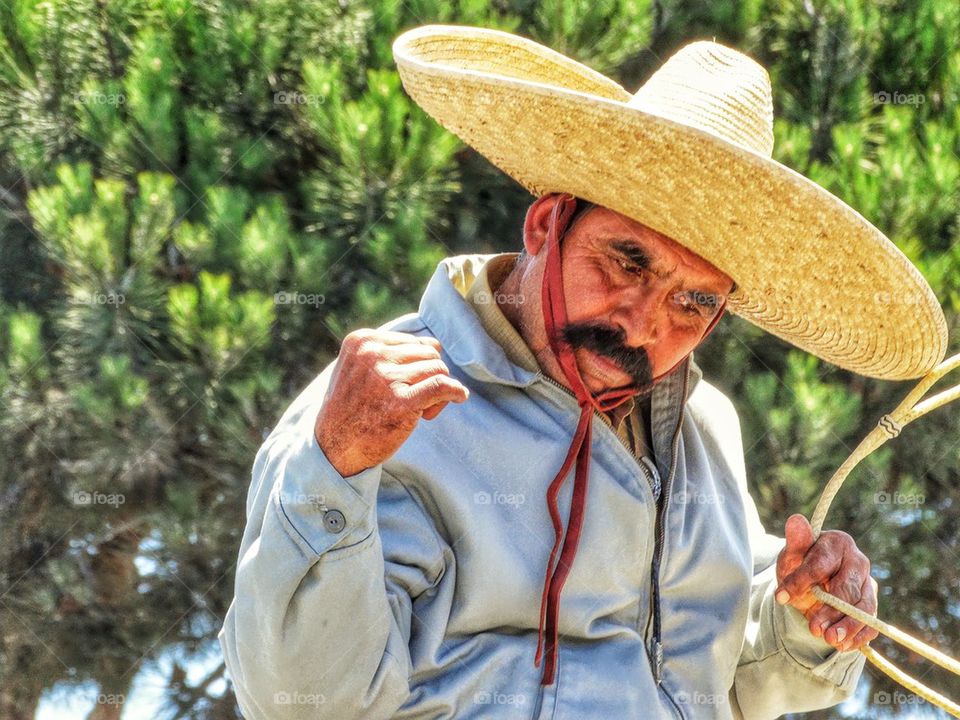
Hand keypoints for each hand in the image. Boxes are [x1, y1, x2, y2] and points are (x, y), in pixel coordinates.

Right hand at [315, 329, 469, 476]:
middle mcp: (372, 354)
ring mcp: (386, 377)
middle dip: (429, 376)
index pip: (413, 342)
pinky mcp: (401, 401)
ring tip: (421, 411)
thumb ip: (390, 352)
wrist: (335, 447)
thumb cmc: (353, 409)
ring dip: (438, 391)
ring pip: (438, 369)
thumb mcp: (359, 368)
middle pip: (428, 354)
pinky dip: (456, 391)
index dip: (419, 365)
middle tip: (417, 401)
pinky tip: (459, 397)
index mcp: (362, 341)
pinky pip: (442, 386)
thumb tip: (435, 345)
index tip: (408, 386)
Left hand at [775, 513, 879, 652]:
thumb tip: (795, 519)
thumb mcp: (792, 554)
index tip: (781, 598)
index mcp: (838, 543)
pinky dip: (859, 635)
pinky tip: (844, 645)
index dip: (800, 582)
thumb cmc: (800, 563)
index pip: (820, 564)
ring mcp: (869, 583)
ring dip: (848, 627)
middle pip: (847, 589)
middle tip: (814, 629)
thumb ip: (795, 541)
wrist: (811, 581)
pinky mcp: (872, 603)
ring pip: (863, 607)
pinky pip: (871, 622)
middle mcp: (858, 562)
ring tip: (831, 641)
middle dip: (830, 611)